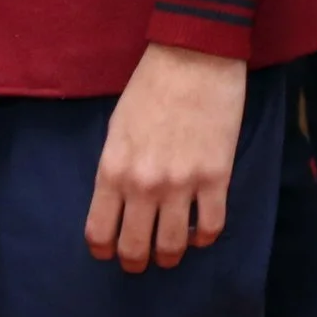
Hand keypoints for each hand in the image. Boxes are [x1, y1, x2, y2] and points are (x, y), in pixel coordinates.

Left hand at [86, 45, 247, 271]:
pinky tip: (200, 229)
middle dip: (136, 261)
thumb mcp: (117, 127)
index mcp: (113, 169)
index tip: (111, 249)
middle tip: (141, 258)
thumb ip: (116, 168)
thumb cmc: (151, 85)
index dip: (104, 250)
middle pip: (134, 249)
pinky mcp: (216, 176)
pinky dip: (204, 236)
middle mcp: (143, 184)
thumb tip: (120, 202)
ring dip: (169, 255)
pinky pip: (211, 227)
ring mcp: (182, 183)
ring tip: (172, 250)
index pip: (99, 233)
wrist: (195, 55)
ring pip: (172, 247)